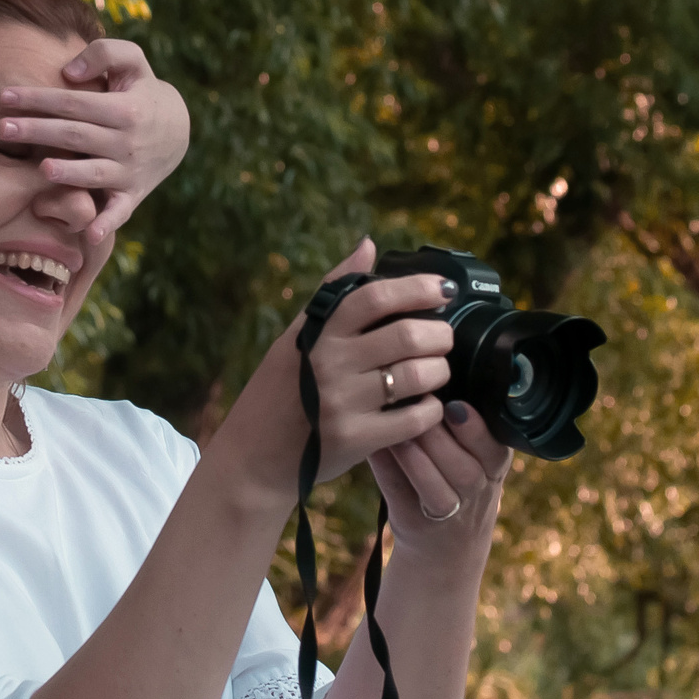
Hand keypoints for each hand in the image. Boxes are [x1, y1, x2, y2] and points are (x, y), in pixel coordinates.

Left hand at [0, 37, 189, 247]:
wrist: (177, 130)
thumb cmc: (141, 90)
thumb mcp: (133, 61)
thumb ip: (104, 54)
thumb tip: (68, 72)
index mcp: (124, 108)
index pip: (73, 102)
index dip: (38, 99)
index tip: (3, 96)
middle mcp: (126, 141)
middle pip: (76, 136)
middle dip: (37, 132)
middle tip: (1, 130)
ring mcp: (129, 171)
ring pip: (94, 173)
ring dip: (68, 173)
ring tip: (40, 169)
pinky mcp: (132, 195)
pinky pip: (120, 212)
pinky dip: (107, 224)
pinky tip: (89, 234)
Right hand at [208, 238, 461, 507]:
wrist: (255, 454)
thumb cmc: (280, 389)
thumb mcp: (298, 335)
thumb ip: (335, 291)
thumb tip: (368, 245)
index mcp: (317, 332)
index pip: (375, 297)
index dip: (417, 288)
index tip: (444, 288)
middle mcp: (329, 363)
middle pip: (406, 336)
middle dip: (439, 334)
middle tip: (444, 337)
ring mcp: (342, 403)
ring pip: (417, 376)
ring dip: (439, 370)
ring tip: (437, 370)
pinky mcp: (356, 439)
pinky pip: (415, 419)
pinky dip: (432, 409)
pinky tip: (427, 405)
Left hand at [372, 399, 509, 559]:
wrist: (444, 552)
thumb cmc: (454, 483)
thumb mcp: (472, 458)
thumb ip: (458, 426)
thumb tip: (429, 374)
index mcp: (493, 469)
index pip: (496, 451)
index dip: (477, 431)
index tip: (456, 406)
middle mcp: (476, 495)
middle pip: (467, 471)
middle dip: (441, 440)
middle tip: (418, 412)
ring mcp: (448, 515)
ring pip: (437, 491)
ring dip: (416, 459)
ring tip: (397, 431)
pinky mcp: (416, 525)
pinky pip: (402, 498)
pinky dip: (389, 471)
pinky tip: (375, 447)